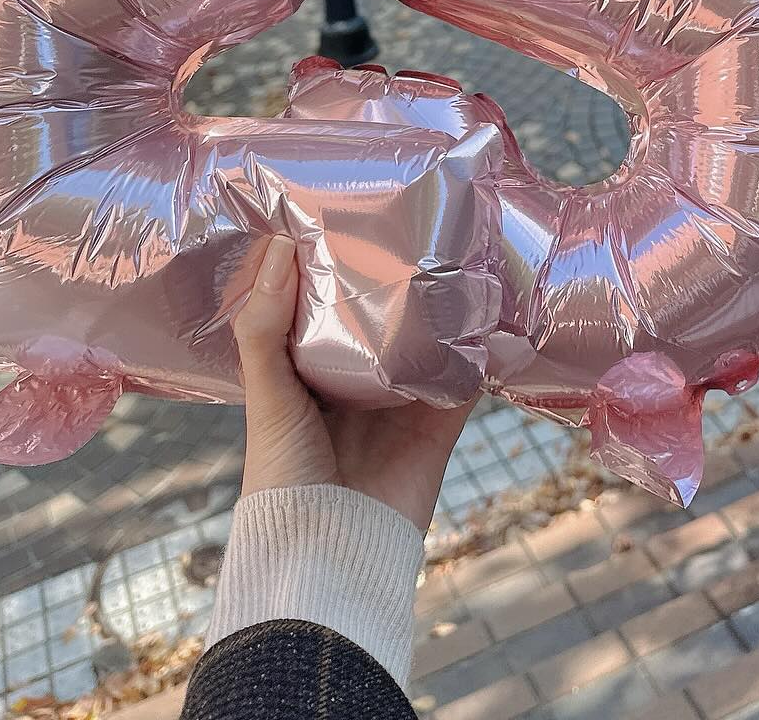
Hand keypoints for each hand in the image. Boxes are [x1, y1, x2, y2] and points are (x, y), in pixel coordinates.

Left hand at [232, 234, 474, 534]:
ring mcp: (402, 399)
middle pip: (381, 315)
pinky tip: (495, 310)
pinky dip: (482, 349)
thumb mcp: (265, 393)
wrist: (330, 550)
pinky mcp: (439, 422)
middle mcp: (357, 378)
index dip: (332, 263)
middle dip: (395, 275)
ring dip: (443, 303)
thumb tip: (277, 248)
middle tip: (413, 216)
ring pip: (428, 338)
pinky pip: (466, 378)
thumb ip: (264, 327)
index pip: (323, 303)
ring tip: (459, 248)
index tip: (346, 208)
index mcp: (308, 368)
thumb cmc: (282, 474)